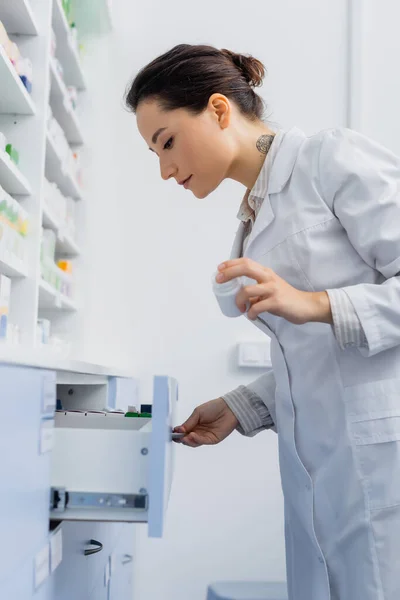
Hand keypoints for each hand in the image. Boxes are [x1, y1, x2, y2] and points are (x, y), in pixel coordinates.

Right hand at [173, 398, 238, 447]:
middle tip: (177, 436)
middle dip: (181, 438)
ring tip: (184, 437)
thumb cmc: (213, 408)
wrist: (228, 408)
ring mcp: (205, 436)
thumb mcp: (198, 413)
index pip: (184, 431)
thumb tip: (179, 430)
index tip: (172, 432)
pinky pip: (203, 441)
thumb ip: (189, 422)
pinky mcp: (213, 440)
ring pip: (194, 442)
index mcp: (194, 425)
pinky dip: (196, 439)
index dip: (178, 433)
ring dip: (188, 440)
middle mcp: (199, 432)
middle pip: (187, 439)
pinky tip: (192, 435)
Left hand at [215, 258, 332, 324]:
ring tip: (239, 308)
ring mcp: (273, 289)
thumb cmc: (285, 298)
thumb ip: (254, 290)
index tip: (219, 268)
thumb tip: (237, 296)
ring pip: (248, 290)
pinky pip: (257, 307)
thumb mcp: (269, 289)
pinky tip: (251, 316)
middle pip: (246, 268)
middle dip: (229, 273)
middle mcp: (269, 277)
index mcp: (266, 272)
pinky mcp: (276, 302)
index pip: (246, 262)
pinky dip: (250, 313)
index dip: (231, 263)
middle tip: (219, 281)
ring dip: (239, 300)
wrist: (305, 306)